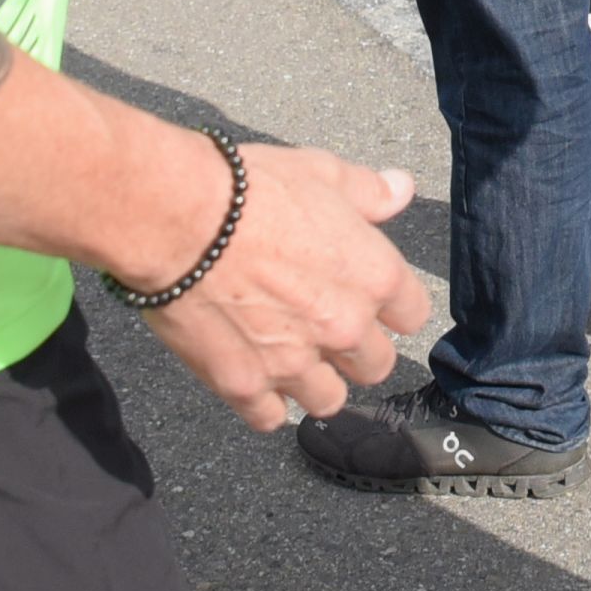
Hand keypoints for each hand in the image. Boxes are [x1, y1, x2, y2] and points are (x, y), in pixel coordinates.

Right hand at [129, 136, 430, 430]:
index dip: (392, 307)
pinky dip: (264, 404)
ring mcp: (294, 363)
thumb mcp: (321, 172)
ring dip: (315, 383)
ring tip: (291, 357)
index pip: (414, 315)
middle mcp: (343, 327)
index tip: (371, 299)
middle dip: (356, 350)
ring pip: (329, 400)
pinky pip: (270, 418)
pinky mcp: (244, 385)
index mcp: (373, 277)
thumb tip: (401, 189)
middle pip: (375, 365)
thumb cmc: (250, 191)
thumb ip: (368, 192)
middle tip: (326, 328)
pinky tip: (254, 377)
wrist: (176, 220)